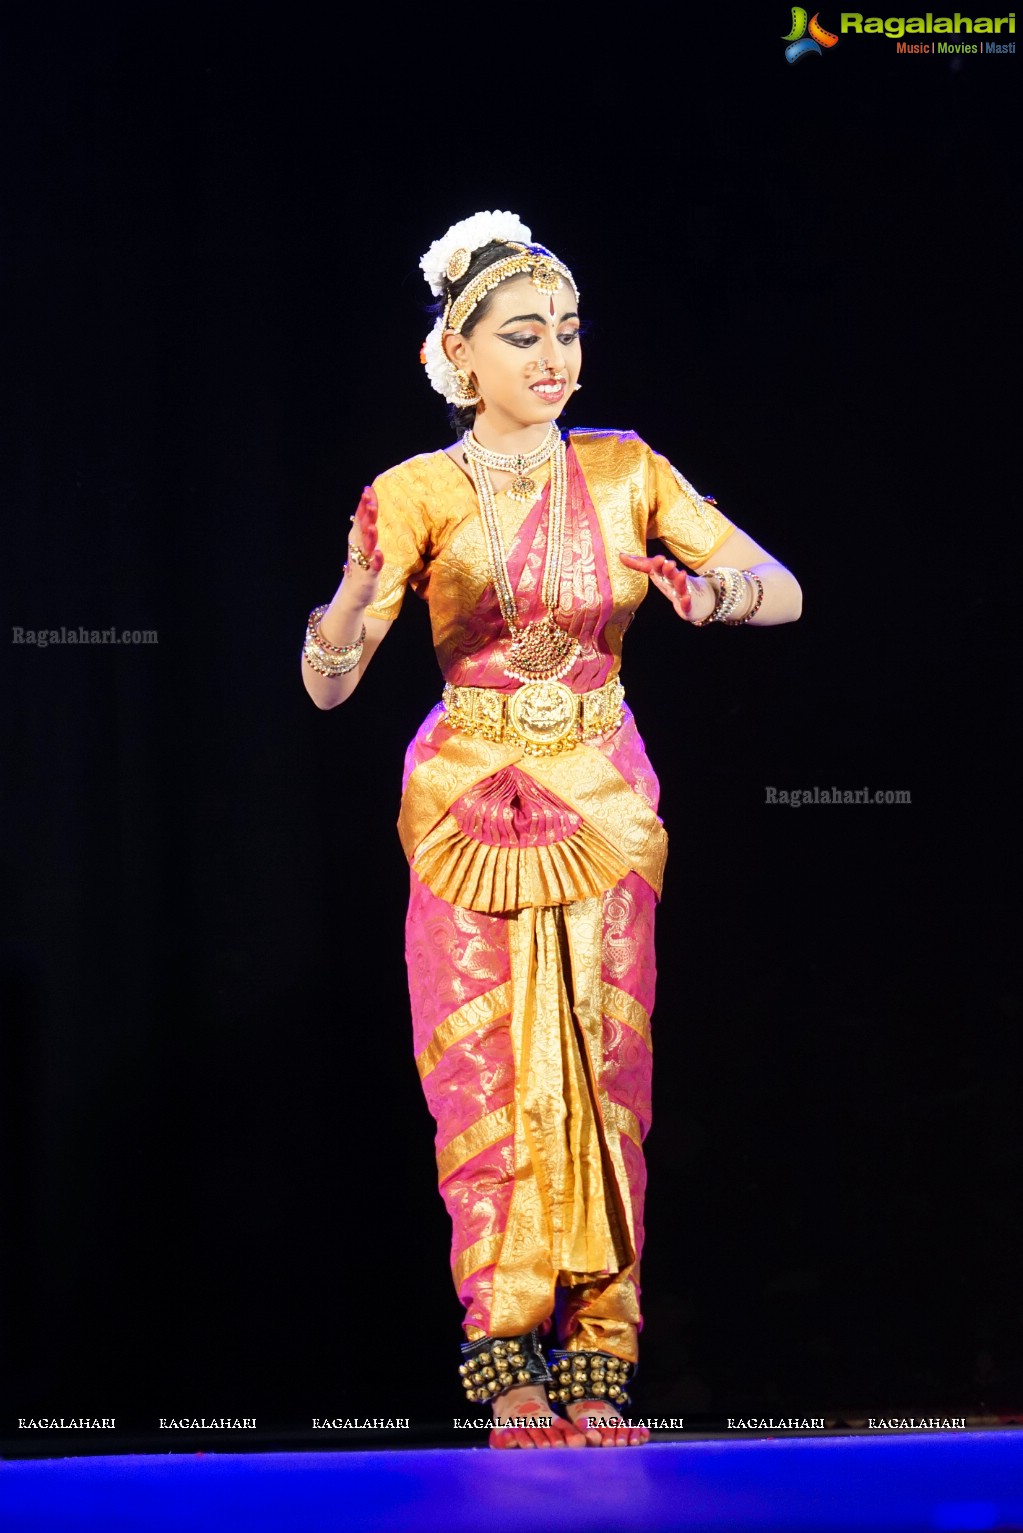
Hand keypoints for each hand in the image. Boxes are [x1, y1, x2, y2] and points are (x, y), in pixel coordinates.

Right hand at [343, 486, 384, 604]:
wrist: (355, 592)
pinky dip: (376, 560)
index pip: (361, 516)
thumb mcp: (364, 541)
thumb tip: (370, 503)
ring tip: (372, 526)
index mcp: (358, 536)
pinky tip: (379, 554)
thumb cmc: (362, 563)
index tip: (368, 489)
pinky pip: (373, 566)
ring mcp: (363, 559)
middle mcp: (359, 545)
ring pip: (367, 545)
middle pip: (362, 527)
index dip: (365, 503)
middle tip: (369, 501)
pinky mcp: (369, 574)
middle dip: (366, 514)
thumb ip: (367, 523)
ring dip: (370, 536)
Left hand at [618, 550, 698, 620]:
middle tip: (669, 564)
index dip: (658, 564)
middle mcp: (673, 582)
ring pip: (681, 587)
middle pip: (671, 574)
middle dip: (669, 569)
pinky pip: (687, 605)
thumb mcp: (656, 573)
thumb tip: (621, 555)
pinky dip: (687, 602)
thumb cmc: (671, 583)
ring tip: (682, 574)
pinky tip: (687, 598)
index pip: (659, 567)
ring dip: (680, 581)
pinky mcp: (687, 607)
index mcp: (664, 574)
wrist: (696, 596)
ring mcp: (681, 593)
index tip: (659, 558)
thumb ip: (639, 564)